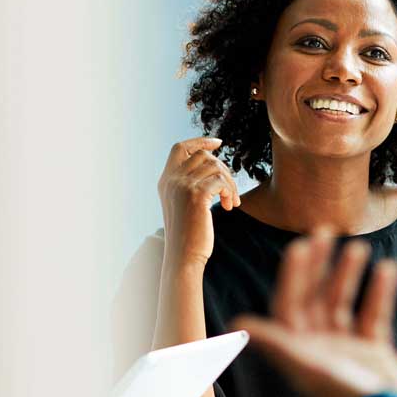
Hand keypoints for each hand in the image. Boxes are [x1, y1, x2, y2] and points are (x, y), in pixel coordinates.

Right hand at [158, 137, 239, 267]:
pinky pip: (221, 181)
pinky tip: (229, 206)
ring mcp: (182, 185)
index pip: (180, 148)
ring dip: (229, 183)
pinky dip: (230, 192)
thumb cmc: (188, 234)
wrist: (184, 256)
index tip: (218, 143)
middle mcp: (171, 179)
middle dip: (223, 169)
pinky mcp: (196, 194)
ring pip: (215, 167)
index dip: (200, 141)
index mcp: (165, 180)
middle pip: (203, 155)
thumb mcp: (183, 204)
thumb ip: (190, 184)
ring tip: (231, 201)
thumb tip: (213, 164)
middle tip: (230, 191)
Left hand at [232, 231, 396, 396]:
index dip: (293, 274)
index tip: (301, 245)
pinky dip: (379, 292)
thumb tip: (239, 322)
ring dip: (349, 275)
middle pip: (314, 298)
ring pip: (343, 302)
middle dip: (319, 266)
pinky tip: (388, 268)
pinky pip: (373, 314)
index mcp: (299, 350)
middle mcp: (319, 347)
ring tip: (359, 247)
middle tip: (325, 232)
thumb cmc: (348, 396)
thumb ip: (277, 343)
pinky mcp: (373, 351)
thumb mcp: (309, 367)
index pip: (289, 303)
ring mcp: (346, 349)